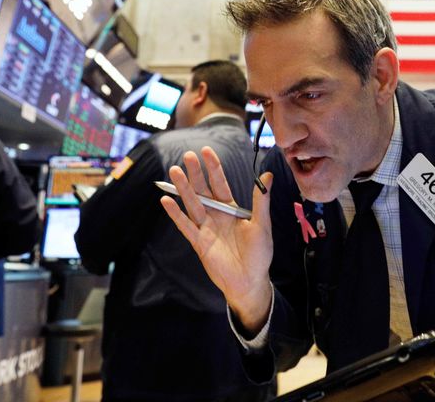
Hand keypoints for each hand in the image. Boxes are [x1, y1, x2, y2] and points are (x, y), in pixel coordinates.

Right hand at [160, 146, 273, 333]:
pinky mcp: (199, 243)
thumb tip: (268, 174)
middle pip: (203, 190)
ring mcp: (206, 228)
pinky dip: (176, 214)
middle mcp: (216, 216)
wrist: (249, 281)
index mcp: (232, 209)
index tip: (206, 151)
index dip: (213, 168)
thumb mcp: (262, 225)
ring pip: (192, 204)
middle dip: (196, 173)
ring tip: (174, 171)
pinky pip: (185, 225)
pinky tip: (166, 200)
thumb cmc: (259, 254)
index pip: (220, 184)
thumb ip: (261, 200)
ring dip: (183, 188)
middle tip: (187, 155)